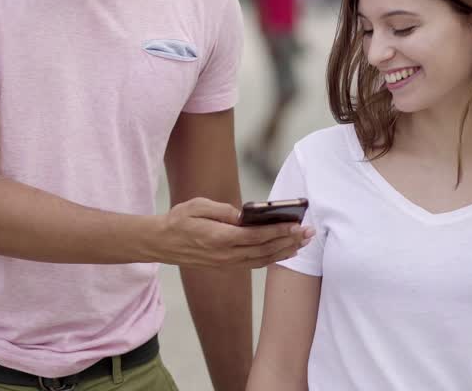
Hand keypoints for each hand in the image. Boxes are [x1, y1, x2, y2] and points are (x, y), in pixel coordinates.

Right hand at [152, 197, 311, 268]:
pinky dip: (271, 258)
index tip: (296, 226)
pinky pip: (254, 264)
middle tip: (309, 233)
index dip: (278, 232)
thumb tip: (244, 215)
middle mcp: (225, 254)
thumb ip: (222, 211)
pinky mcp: (226, 265)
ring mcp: (226, 263)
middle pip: (264, 250)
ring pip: (262, 260)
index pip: (255, 237)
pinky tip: (284, 252)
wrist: (161, 243)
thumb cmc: (178, 220)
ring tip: (303, 243)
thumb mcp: (197, 206)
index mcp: (219, 238)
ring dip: (284, 252)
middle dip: (289, 242)